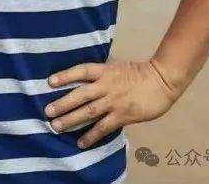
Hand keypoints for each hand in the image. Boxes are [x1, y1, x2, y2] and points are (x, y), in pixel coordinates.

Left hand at [44, 59, 179, 149]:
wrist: (162, 81)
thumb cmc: (140, 72)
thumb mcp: (118, 66)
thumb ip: (102, 73)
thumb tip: (87, 78)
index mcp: (105, 70)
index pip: (81, 71)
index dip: (65, 75)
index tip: (50, 82)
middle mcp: (106, 85)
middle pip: (80, 94)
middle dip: (63, 103)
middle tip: (47, 111)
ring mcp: (113, 101)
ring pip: (88, 111)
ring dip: (71, 119)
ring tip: (57, 126)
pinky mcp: (122, 115)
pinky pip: (103, 127)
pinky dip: (91, 135)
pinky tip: (81, 142)